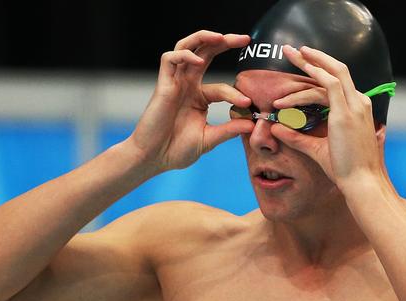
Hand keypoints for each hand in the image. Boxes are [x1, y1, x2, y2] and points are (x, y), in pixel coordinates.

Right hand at [126, 30, 254, 171]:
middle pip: (205, 52)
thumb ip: (229, 130)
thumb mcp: (209, 139)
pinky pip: (170, 59)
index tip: (249, 104)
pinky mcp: (163, 85)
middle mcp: (187, 85)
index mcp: (199, 97)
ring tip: (222, 37)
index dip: (236, 93)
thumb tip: (252, 124)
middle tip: (245, 39)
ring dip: (204, 38)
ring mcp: (175, 83)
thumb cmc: (175, 150)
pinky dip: (184, 54)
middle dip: (225, 42)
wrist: (153, 158)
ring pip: (186, 46)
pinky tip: (198, 60)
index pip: (222, 87)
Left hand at [270, 45, 381, 184]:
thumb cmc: (345, 170)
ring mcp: (355, 106)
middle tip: (292, 50)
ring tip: (289, 54)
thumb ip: (296, 137)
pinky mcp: (346, 113)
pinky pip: (327, 86)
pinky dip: (309, 81)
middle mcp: (359, 103)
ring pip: (331, 73)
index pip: (336, 82)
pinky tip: (293, 83)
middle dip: (313, 57)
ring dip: (309, 62)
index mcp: (357, 109)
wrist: (361, 182)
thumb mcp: (316, 149)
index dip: (317, 71)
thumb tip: (276, 129)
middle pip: (336, 69)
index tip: (300, 65)